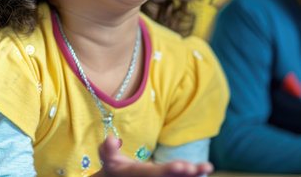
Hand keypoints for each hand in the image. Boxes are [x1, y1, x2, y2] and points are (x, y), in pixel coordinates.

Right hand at [94, 136, 213, 176]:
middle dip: (185, 175)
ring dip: (193, 176)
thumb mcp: (106, 158)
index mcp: (138, 175)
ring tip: (207, 167)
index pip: (156, 174)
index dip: (170, 171)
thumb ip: (107, 149)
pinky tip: (204, 169)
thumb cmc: (112, 168)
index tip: (184, 167)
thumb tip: (111, 139)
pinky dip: (192, 176)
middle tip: (198, 168)